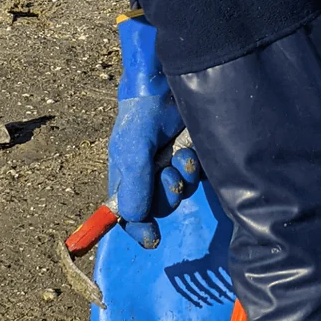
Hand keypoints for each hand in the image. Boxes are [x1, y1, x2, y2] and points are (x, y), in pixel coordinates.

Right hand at [107, 14, 201, 247]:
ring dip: (181, 180)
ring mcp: (170, 165)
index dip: (138, 228)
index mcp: (125, 175)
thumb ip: (133, 184)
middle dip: (164, 196)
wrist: (168, 82)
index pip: (127, 213)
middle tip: (167, 176)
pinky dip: (194, 168)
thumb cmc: (142, 113)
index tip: (152, 239)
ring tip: (180, 158)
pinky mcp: (191, 156)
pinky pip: (196, 177)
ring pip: (179, 192)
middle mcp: (147, 174)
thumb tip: (134, 218)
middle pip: (157, 206)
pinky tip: (191, 152)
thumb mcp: (132, 150)